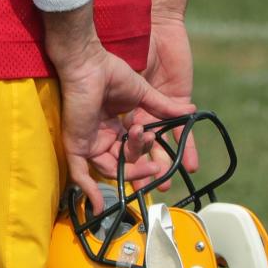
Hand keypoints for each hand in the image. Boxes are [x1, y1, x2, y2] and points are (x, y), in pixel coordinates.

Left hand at [50, 34, 193, 211]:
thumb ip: (163, 106)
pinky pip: (80, 173)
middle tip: (160, 169)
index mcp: (115, 126)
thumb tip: (190, 110)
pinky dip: (90, 190)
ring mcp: (89, 141)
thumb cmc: (110, 72)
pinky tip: (100, 204)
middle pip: (125, 164)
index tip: (167, 165)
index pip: (135, 151)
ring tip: (151, 166)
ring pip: (112, 169)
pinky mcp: (76, 144)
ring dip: (133, 172)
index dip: (151, 160)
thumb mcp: (142, 93)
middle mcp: (102, 136)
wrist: (89, 63)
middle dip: (144, 170)